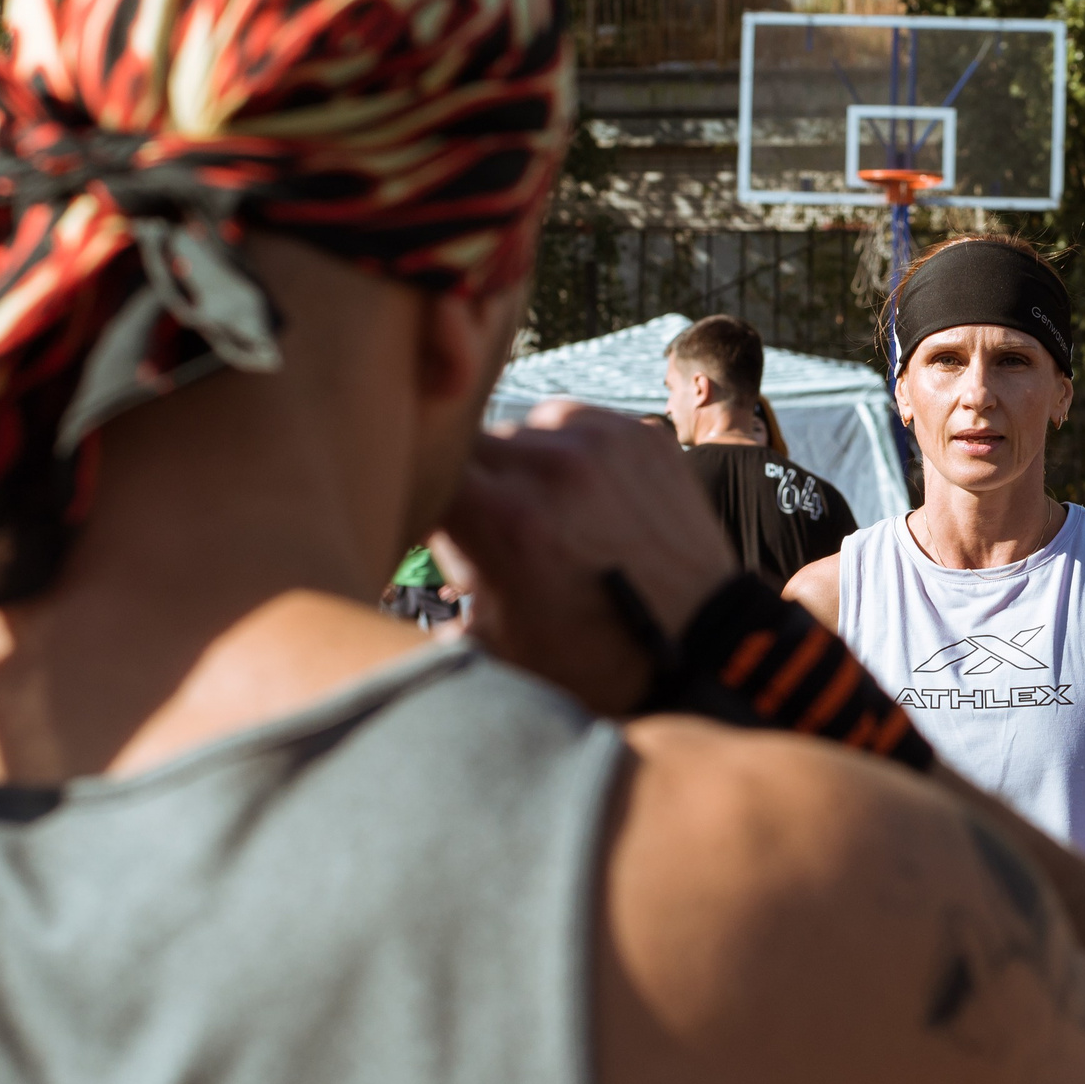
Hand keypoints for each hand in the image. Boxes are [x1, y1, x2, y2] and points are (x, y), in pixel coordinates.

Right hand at [431, 401, 736, 714]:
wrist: (705, 648)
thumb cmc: (594, 660)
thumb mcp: (494, 643)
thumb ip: (431, 592)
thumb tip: (379, 572)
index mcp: (502, 517)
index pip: (421, 468)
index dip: (416, 497)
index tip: (425, 526)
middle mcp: (551, 465)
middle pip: (469, 445)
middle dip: (468, 484)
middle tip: (493, 534)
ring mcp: (602, 442)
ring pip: (522, 429)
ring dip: (521, 464)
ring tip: (547, 517)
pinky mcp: (643, 435)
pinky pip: (577, 423)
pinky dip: (570, 451)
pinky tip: (585, 498)